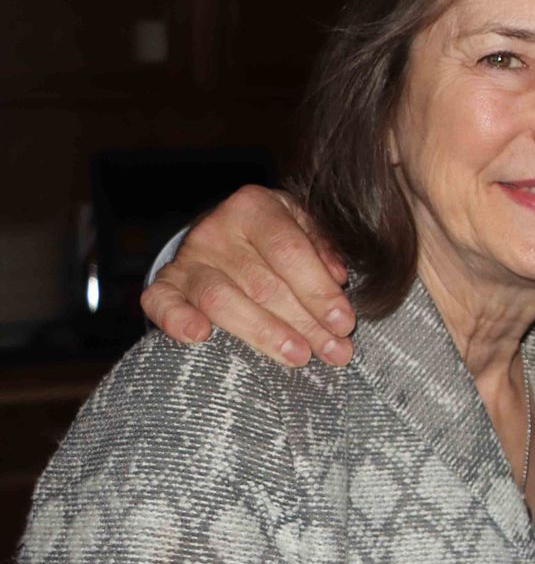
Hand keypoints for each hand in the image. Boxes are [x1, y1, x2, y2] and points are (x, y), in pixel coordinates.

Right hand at [140, 185, 354, 366]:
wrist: (218, 232)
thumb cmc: (271, 235)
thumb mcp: (301, 226)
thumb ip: (322, 248)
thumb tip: (338, 279)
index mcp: (254, 207)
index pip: (290, 252)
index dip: (319, 291)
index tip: (344, 323)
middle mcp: (216, 229)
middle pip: (263, 284)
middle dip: (304, 323)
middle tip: (333, 352)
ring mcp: (187, 258)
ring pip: (222, 300)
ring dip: (263, 332)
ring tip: (296, 356)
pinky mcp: (165, 284)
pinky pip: (162, 302)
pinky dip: (178, 319)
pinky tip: (199, 337)